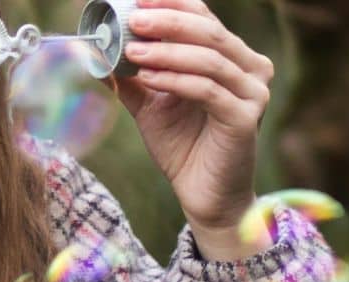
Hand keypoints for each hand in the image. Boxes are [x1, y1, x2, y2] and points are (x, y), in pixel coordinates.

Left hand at [118, 0, 274, 260]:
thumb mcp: (151, 102)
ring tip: (131, 52)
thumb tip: (95, 46)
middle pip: (210, 32)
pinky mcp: (245, 120)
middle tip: (132, 21)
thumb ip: (132, 74)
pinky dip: (176, 79)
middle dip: (167, 22)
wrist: (204, 195)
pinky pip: (207, 90)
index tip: (136, 0)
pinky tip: (149, 77)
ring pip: (209, 59)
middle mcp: (252, 72)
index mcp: (234, 60)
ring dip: (167, 51)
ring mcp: (253, 96)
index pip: (206, 18)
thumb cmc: (184, 147)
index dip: (172, 4)